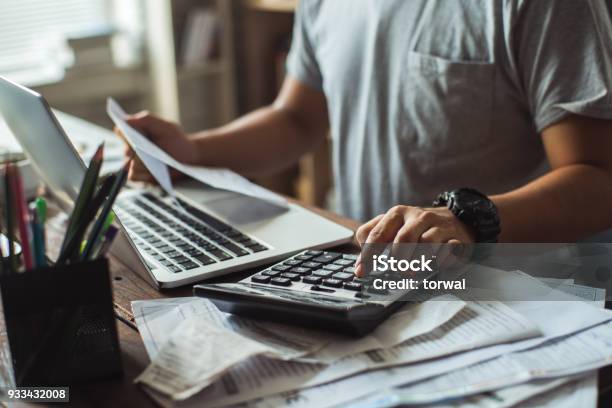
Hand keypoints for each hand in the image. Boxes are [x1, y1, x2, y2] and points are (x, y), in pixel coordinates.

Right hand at [114, 111, 198, 181]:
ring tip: (152, 162)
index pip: (120, 131)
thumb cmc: (177, 140)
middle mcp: (132, 149)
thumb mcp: (166, 127)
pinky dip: (141, 175)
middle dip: (133, 150)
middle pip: (125, 150)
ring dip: (139, 163)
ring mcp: (136, 163)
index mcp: (135, 133)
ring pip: (127, 165)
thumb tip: (126, 119)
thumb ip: (147, 119)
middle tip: (143, 150)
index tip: (131, 134)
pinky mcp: (141, 176)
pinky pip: (133, 176)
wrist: (190, 157)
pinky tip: (153, 172)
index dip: (123, 133)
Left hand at [354, 206, 474, 276]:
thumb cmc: (417, 229)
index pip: (377, 234)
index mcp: (397, 214)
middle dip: (398, 259)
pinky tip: (437, 264)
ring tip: (415, 270)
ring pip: (427, 243)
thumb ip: (373, 239)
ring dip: (419, 261)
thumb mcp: (393, 227)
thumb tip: (360, 260)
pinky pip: (450, 249)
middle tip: (398, 272)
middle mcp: (417, 217)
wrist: (456, 220)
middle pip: (403, 239)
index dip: (367, 255)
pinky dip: (442, 261)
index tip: (361, 272)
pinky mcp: (456, 237)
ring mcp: (438, 226)